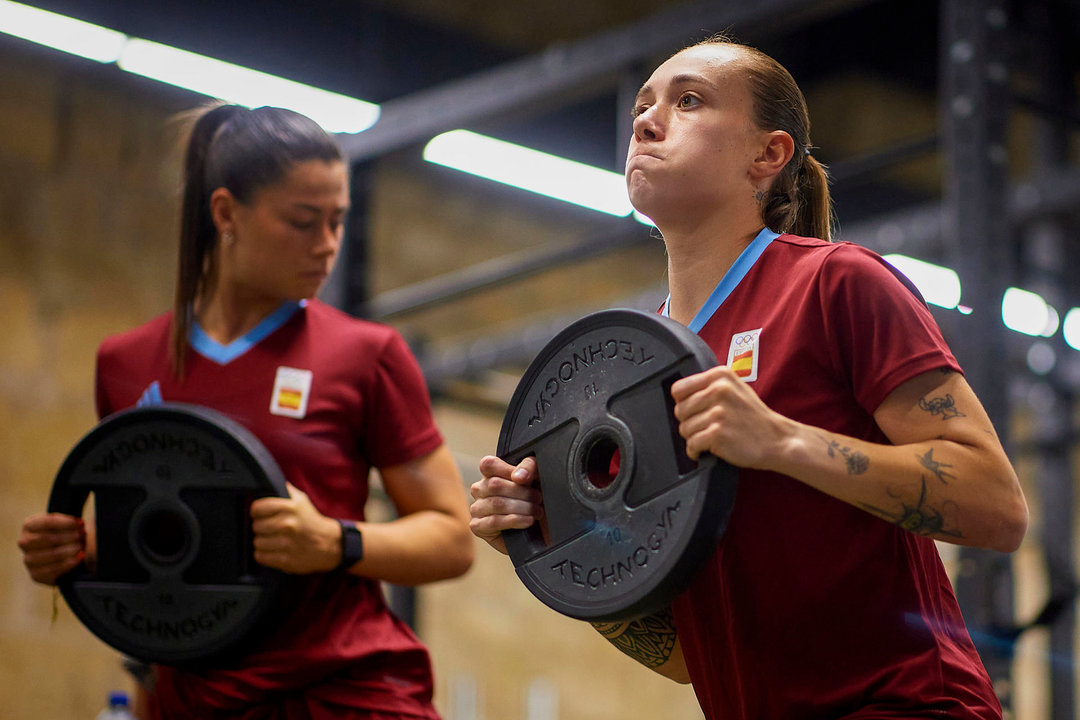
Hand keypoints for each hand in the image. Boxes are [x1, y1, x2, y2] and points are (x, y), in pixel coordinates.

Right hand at [18, 513, 86, 584]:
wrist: (65, 556)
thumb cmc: (65, 535)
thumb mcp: (64, 524)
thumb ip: (68, 521)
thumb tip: (79, 523)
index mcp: (29, 526)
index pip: (47, 522)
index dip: (66, 523)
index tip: (80, 523)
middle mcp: (24, 543)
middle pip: (49, 538)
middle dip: (70, 536)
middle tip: (83, 535)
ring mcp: (28, 560)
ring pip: (52, 554)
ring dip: (71, 549)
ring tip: (82, 546)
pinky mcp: (36, 575)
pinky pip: (54, 569)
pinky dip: (69, 562)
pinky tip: (79, 557)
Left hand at [250, 483, 340, 573]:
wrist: (330, 543)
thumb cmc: (310, 520)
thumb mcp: (300, 500)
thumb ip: (283, 490)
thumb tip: (266, 482)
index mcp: (290, 507)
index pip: (257, 508)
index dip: (257, 511)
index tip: (261, 514)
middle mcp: (288, 524)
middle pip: (255, 526)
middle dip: (261, 528)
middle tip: (271, 528)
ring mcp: (287, 544)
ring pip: (257, 543)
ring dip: (263, 542)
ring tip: (273, 540)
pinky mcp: (286, 560)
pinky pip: (261, 557)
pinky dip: (265, 554)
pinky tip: (274, 550)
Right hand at [469, 456, 542, 553]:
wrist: (541, 529)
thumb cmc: (536, 500)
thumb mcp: (537, 477)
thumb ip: (529, 467)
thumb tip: (518, 477)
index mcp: (490, 473)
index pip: (488, 464)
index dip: (508, 470)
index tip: (526, 479)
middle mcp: (480, 489)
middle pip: (495, 485)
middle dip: (522, 493)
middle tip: (538, 499)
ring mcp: (477, 508)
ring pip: (496, 503)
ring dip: (521, 508)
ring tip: (536, 512)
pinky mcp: (477, 526)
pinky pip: (494, 521)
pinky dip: (514, 520)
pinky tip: (527, 521)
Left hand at [671, 365, 792, 469]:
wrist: (777, 439)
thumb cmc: (754, 417)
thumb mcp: (734, 388)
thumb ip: (708, 386)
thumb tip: (679, 395)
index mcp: (719, 376)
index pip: (678, 389)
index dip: (683, 403)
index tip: (693, 411)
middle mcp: (718, 390)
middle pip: (679, 410)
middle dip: (689, 422)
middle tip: (706, 427)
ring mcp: (718, 412)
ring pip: (684, 429)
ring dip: (694, 438)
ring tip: (712, 437)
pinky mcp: (717, 433)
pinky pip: (691, 445)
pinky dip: (696, 451)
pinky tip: (707, 449)